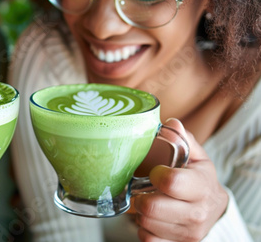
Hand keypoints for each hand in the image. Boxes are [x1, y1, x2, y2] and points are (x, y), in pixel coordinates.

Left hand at [133, 118, 228, 241]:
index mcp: (201, 186)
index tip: (155, 171)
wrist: (213, 207)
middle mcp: (197, 213)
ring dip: (141, 212)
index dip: (155, 175)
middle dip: (141, 196)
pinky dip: (143, 228)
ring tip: (148, 201)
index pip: (171, 182)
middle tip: (143, 189)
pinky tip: (151, 217)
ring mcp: (188, 232)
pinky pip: (147, 239)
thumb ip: (183, 139)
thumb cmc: (198, 178)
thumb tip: (171, 123)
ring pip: (146, 223)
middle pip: (152, 207)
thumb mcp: (195, 156)